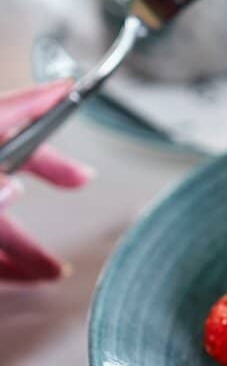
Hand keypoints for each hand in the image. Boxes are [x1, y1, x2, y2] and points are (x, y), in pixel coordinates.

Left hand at [0, 80, 91, 281]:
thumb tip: (10, 189)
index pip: (6, 115)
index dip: (41, 101)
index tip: (68, 88)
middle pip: (8, 164)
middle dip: (48, 178)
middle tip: (80, 178)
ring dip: (25, 246)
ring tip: (52, 270)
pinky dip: (4, 261)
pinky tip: (21, 277)